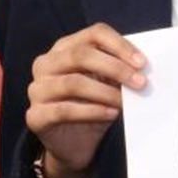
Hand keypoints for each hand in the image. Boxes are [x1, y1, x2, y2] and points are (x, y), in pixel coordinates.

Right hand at [27, 22, 146, 177]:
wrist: (76, 144)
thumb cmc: (95, 106)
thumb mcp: (109, 84)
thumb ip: (120, 70)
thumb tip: (142, 66)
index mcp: (65, 48)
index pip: (94, 34)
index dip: (119, 45)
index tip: (142, 63)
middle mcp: (46, 64)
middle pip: (80, 55)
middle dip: (115, 68)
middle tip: (140, 83)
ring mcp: (37, 89)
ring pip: (72, 83)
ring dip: (105, 92)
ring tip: (125, 102)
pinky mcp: (35, 115)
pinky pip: (64, 110)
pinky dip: (92, 111)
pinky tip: (111, 114)